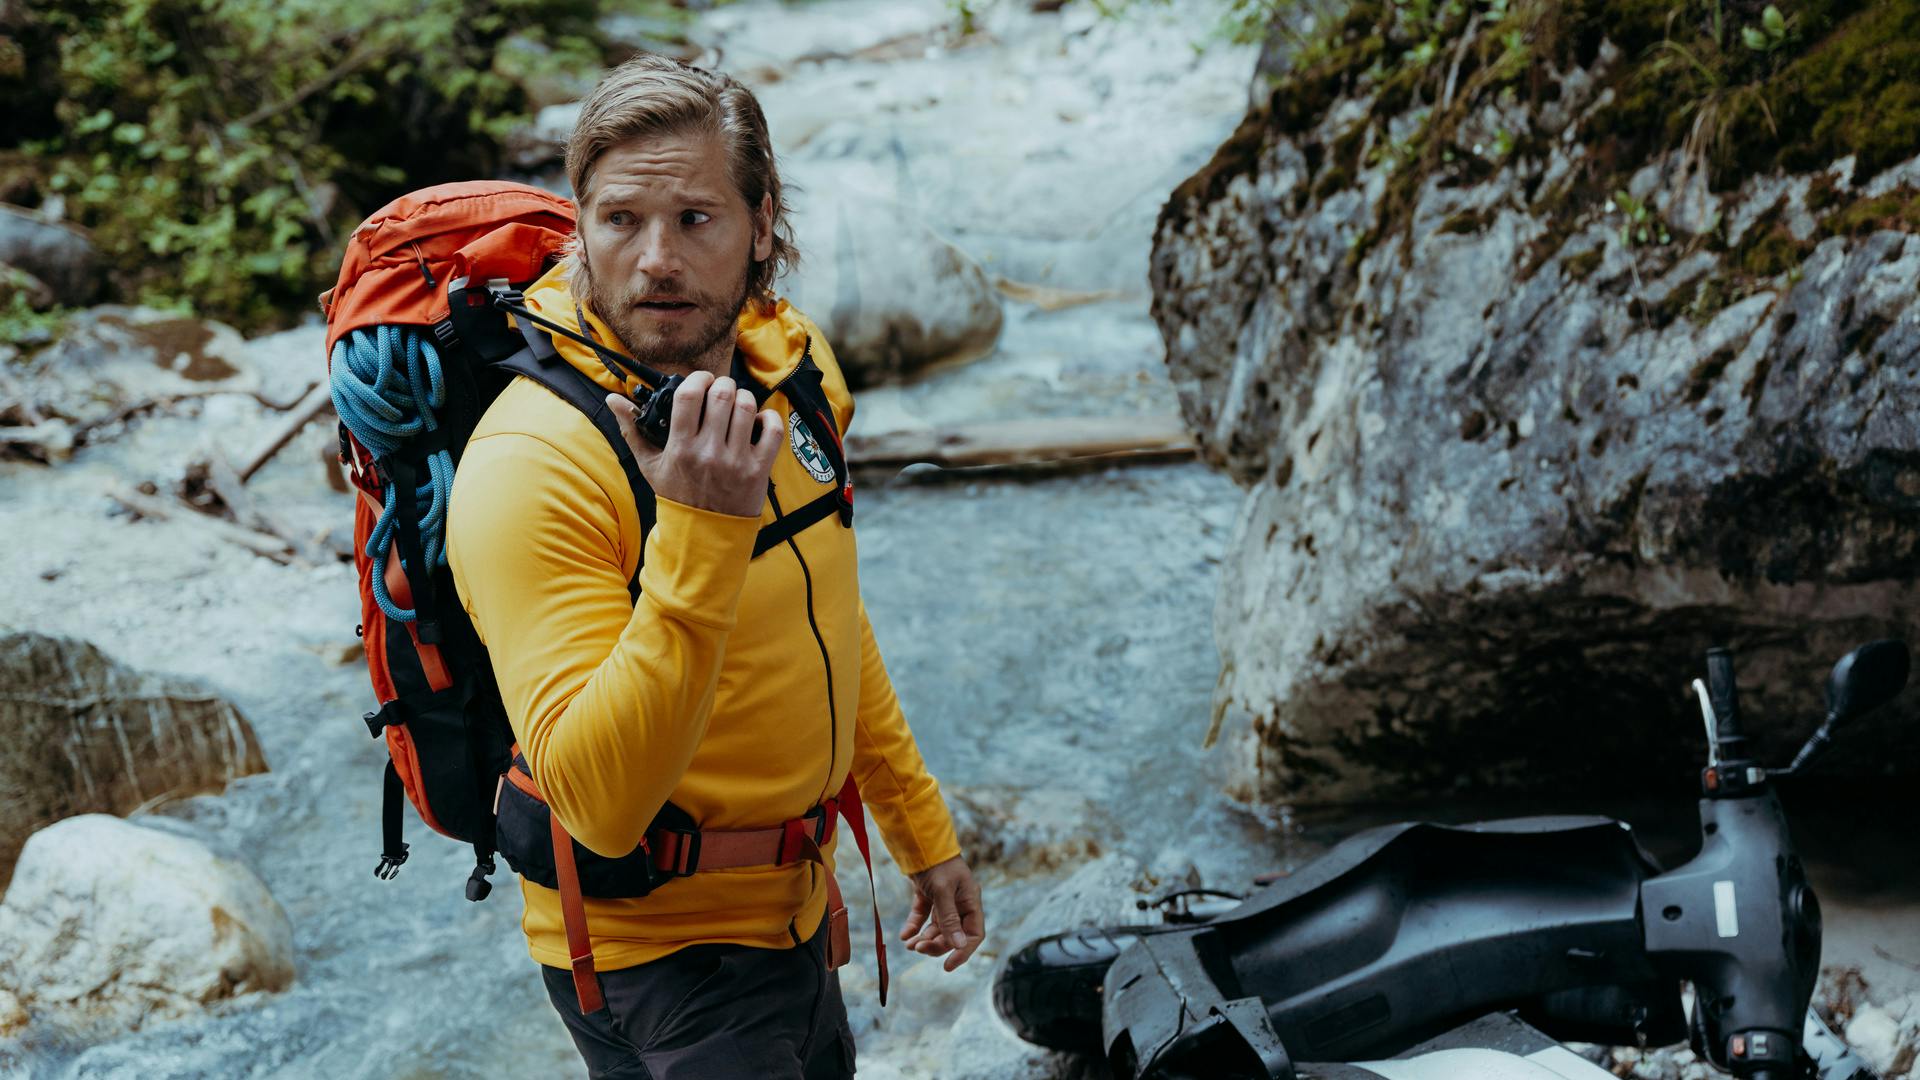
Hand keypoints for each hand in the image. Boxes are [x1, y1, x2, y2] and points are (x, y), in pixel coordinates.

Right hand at [606, 372, 781, 517]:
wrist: (704, 534)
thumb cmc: (677, 496)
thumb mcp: (649, 465)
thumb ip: (632, 430)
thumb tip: (614, 400)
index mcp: (681, 448)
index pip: (689, 397)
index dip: (697, 379)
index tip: (700, 381)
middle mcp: (709, 453)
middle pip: (721, 395)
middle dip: (722, 385)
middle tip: (720, 391)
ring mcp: (736, 461)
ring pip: (747, 407)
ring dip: (743, 398)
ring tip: (736, 405)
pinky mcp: (759, 470)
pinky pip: (773, 431)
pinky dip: (768, 418)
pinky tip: (757, 421)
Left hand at [900, 855, 984, 971]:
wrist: (917, 840)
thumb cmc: (936, 863)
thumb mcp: (943, 891)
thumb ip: (949, 919)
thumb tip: (959, 946)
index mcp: (971, 900)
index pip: (973, 933)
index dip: (963, 951)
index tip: (947, 966)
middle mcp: (959, 901)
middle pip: (953, 933)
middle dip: (937, 944)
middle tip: (919, 949)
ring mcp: (943, 898)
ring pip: (937, 927)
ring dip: (924, 938)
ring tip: (910, 945)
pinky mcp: (927, 894)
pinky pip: (922, 916)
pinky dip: (914, 926)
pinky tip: (904, 936)